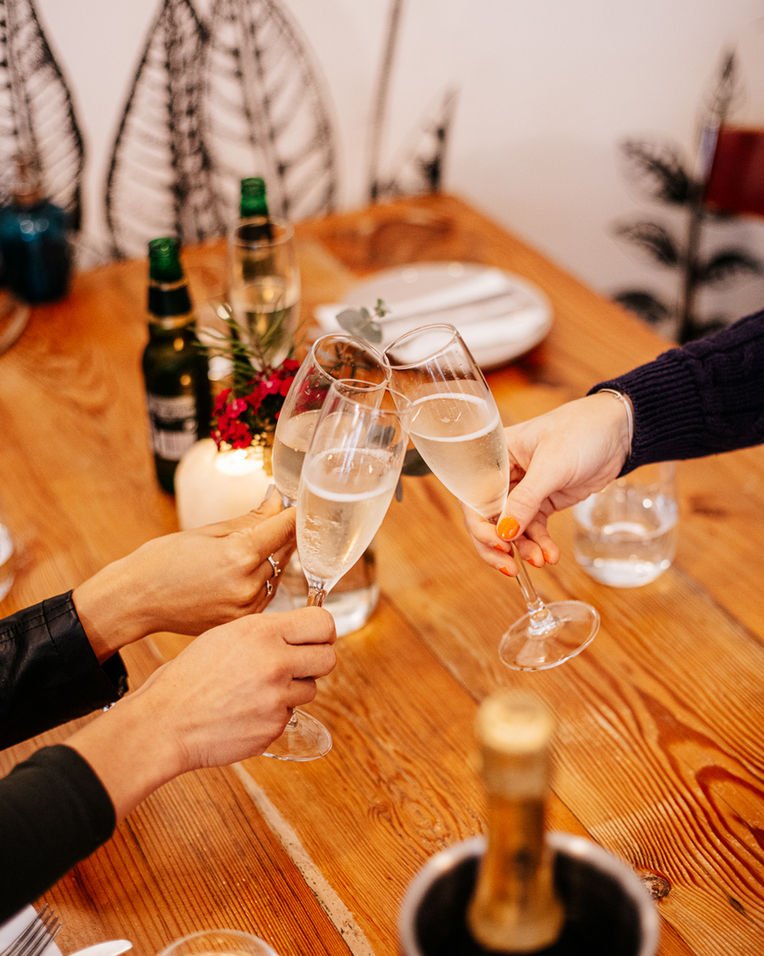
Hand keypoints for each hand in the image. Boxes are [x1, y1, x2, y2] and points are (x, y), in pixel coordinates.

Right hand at [68, 607, 336, 818]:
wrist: (166, 720)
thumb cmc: (190, 675)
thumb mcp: (227, 635)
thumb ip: (267, 632)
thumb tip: (299, 632)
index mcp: (262, 633)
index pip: (322, 623)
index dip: (322, 631)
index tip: (316, 637)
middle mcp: (276, 663)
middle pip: (328, 658)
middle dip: (316, 661)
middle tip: (297, 665)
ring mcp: (277, 698)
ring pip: (311, 690)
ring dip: (293, 690)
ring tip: (258, 690)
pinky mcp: (274, 727)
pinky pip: (289, 716)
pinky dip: (274, 714)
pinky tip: (246, 710)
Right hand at [74, 490, 295, 659]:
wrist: (137, 600)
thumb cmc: (164, 560)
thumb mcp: (207, 532)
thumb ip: (250, 519)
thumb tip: (278, 502)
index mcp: (240, 554)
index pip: (286, 528)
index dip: (295, 514)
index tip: (301, 505)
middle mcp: (249, 584)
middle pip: (285, 551)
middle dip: (282, 534)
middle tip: (273, 520)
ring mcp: (247, 607)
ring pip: (278, 574)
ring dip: (273, 559)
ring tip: (244, 550)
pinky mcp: (243, 622)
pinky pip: (266, 594)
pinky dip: (262, 580)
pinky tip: (240, 573)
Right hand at [463, 393, 630, 574]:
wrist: (618, 432)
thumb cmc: (581, 432)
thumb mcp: (552, 465)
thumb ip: (527, 499)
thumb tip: (505, 533)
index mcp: (494, 456)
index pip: (475, 495)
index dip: (481, 524)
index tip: (499, 544)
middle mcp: (504, 475)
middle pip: (489, 517)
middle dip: (499, 544)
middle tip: (510, 566)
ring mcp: (523, 490)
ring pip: (513, 528)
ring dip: (525, 547)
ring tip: (542, 560)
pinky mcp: (543, 502)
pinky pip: (534, 528)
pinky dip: (540, 544)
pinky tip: (550, 555)